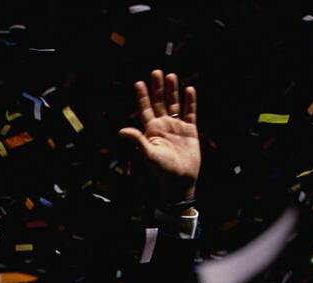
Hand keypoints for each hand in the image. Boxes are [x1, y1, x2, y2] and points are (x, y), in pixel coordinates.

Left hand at [118, 70, 200, 203]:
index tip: (138, 82)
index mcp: (151, 130)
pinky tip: (189, 89)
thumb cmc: (162, 170)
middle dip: (157, 88)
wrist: (180, 180)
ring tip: (171, 75)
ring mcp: (177, 127)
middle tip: (156, 72)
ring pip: (174, 104)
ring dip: (172, 91)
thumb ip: (137, 140)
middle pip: (160, 102)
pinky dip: (190, 101)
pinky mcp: (190, 130)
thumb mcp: (148, 154)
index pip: (145, 109)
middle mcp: (163, 126)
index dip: (142, 96)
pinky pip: (190, 112)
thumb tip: (122, 131)